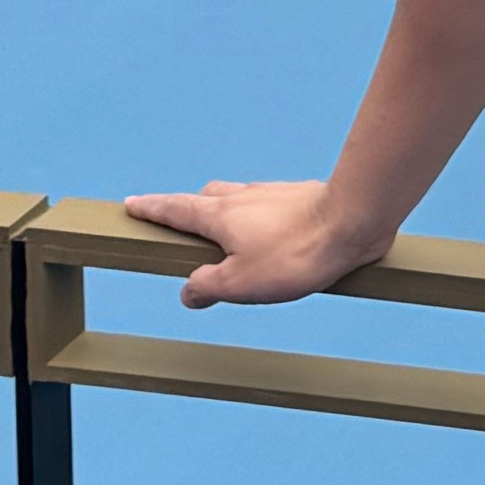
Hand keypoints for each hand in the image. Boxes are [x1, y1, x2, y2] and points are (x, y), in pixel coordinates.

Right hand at [128, 176, 379, 313]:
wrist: (352, 220)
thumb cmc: (295, 254)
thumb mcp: (240, 283)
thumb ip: (207, 286)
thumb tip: (187, 291)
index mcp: (218, 215)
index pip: (174, 210)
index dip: (151, 210)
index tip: (132, 205)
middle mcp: (241, 197)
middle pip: (204, 199)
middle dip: (187, 209)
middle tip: (176, 221)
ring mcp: (272, 194)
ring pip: (237, 198)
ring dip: (224, 212)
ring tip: (224, 234)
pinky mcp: (300, 198)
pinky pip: (268, 205)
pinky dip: (257, 217)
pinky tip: (270, 231)